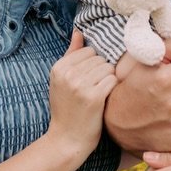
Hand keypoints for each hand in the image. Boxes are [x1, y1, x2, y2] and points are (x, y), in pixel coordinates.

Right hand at [47, 32, 115, 164]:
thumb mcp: (62, 80)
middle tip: (94, 88)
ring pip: (108, 68)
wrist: (66, 139)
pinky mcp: (93, 97)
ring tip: (99, 93)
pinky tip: (105, 98)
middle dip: (101, 71)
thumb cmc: (67, 109)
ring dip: (108, 80)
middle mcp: (67, 74)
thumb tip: (78, 31)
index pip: (87, 51)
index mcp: (58, 67)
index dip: (92, 64)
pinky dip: (112, 88)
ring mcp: (80, 85)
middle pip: (99, 58)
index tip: (87, 79)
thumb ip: (71, 54)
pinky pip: (113, 80)